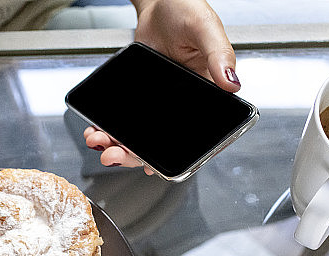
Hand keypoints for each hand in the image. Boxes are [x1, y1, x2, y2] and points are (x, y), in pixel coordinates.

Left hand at [85, 0, 239, 168]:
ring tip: (100, 144)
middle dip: (133, 155)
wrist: (158, 2)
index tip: (151, 166)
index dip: (174, 158)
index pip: (194, 137)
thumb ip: (219, 54)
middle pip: (159, 143)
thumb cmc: (187, 9)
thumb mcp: (205, 28)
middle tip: (114, 155)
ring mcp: (156, 105)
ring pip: (137, 137)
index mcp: (205, 95)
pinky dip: (108, 130)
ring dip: (117, 146)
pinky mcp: (137, 99)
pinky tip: (96, 132)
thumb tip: (232, 84)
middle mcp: (181, 105)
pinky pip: (123, 121)